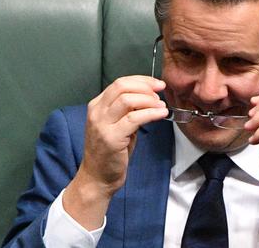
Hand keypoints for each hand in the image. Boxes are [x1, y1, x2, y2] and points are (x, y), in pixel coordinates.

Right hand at [64, 75, 166, 228]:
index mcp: (97, 105)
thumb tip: (150, 97)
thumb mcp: (118, 125)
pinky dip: (151, 113)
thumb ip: (129, 110)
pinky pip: (134, 118)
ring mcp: (102, 124)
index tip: (157, 84)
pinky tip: (161, 114)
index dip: (141, 80)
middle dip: (146, 86)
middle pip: (122, 86)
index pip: (119, 83)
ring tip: (161, 106)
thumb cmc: (110, 153)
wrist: (97, 178)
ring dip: (149, 100)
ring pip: (127, 99)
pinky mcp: (111, 138)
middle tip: (161, 92)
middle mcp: (97, 112)